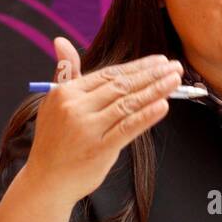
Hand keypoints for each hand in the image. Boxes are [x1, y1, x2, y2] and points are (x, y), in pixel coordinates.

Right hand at [26, 37, 182, 205]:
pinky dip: (146, 116)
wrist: (46, 181)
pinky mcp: (99, 149)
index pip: (109, 74)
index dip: (137, 66)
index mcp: (67, 93)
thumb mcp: (54, 103)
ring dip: (155, 91)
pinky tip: (163, 105)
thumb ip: (66, 73)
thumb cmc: (54, 140)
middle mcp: (76, 108)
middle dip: (152, 74)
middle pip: (121, 86)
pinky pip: (127, 128)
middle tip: (175, 66)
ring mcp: (88, 128)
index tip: (159, 60)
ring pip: (128, 104)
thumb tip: (61, 40)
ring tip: (175, 81)